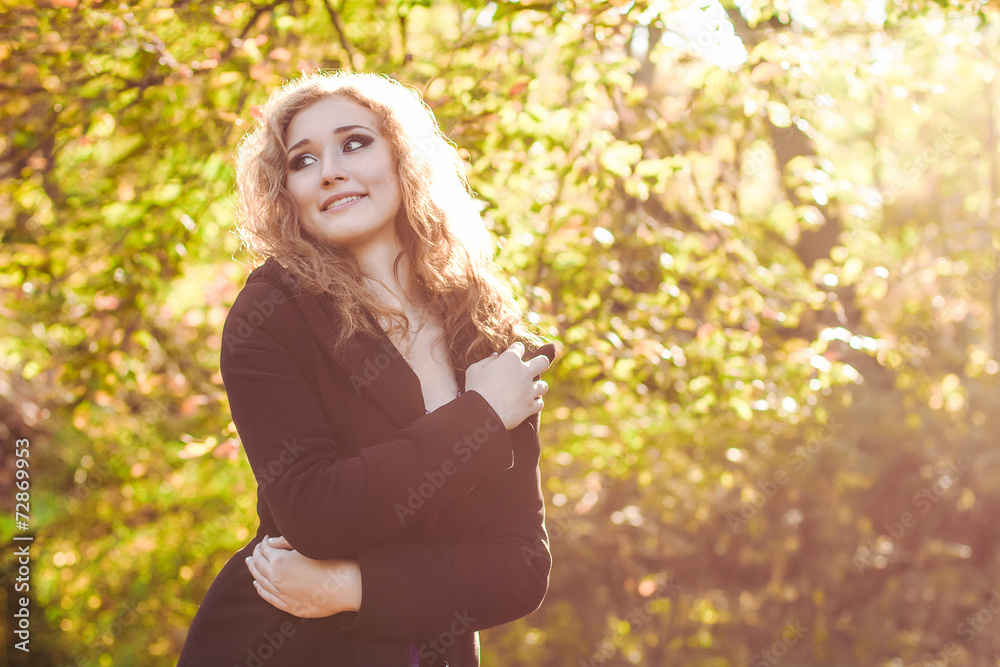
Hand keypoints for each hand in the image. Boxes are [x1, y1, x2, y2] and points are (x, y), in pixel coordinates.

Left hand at [245, 535, 361, 617]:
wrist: (345, 586)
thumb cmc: (330, 562)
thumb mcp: (307, 546)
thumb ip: (286, 542)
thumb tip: (270, 541)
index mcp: (280, 562)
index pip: (264, 550)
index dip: (264, 543)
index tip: (267, 539)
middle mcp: (276, 579)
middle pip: (258, 565)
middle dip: (256, 555)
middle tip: (257, 549)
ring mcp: (282, 594)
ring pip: (260, 581)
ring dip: (254, 571)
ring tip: (250, 563)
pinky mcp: (289, 606)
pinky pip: (268, 597)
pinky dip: (260, 590)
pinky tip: (257, 584)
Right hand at [465, 342, 551, 429]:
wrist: (482, 414)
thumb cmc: (475, 389)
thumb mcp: (474, 370)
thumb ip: (486, 361)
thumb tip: (495, 356)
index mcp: (510, 359)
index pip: (519, 347)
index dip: (516, 350)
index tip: (512, 355)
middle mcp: (524, 372)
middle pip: (543, 362)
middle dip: (540, 363)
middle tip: (533, 368)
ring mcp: (529, 390)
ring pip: (543, 385)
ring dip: (537, 387)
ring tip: (529, 390)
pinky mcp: (530, 406)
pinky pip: (539, 403)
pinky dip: (534, 403)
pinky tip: (528, 403)